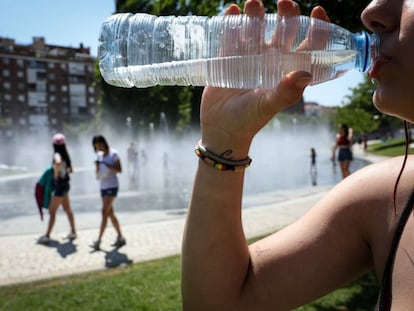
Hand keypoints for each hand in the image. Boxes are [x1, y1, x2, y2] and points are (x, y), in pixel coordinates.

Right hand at [200, 0, 328, 157]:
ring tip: (252, 4)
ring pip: (257, 28)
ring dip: (256, 13)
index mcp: (287, 71)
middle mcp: (271, 61)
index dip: (317, 28)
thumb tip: (306, 73)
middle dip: (286, 14)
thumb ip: (286, 92)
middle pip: (284, 30)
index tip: (317, 10)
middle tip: (284, 3)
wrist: (220, 127)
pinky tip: (231, 11)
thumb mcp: (268, 106)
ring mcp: (249, 57)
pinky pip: (231, 35)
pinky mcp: (228, 58)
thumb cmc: (248, 120)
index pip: (309, 46)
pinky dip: (231, 21)